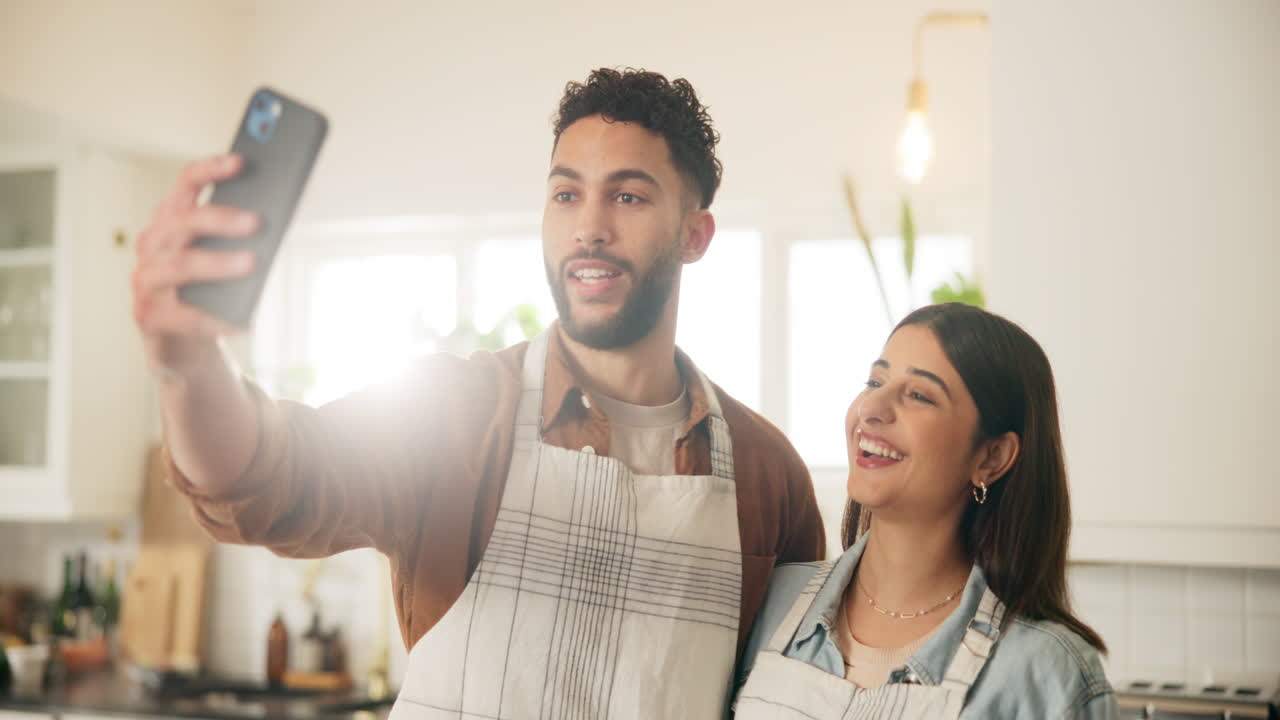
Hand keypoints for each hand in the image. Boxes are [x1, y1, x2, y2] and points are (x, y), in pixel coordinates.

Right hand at [131, 154, 258, 378]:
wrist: (182, 341)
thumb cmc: (207, 291)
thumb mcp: (222, 258)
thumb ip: (236, 239)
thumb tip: (270, 225)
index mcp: (170, 222)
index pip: (184, 185)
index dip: (209, 170)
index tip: (240, 161)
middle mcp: (152, 245)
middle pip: (181, 221)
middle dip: (219, 218)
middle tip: (255, 221)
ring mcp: (146, 280)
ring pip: (179, 264)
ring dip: (217, 262)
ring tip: (251, 263)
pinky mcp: (148, 316)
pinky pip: (182, 314)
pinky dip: (214, 317)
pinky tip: (241, 320)